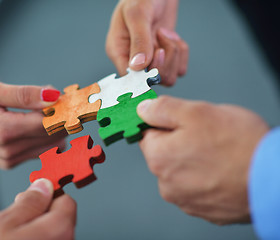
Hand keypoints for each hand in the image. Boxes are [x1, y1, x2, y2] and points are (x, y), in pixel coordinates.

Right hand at [0, 76, 64, 168]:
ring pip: (48, 146)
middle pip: (52, 136)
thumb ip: (23, 94)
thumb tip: (53, 96)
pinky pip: (38, 151)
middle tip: (67, 101)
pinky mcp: (9, 161)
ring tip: (56, 109)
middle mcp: (9, 151)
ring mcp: (9, 159)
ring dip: (57, 128)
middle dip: (63, 118)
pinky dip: (46, 137)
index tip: (72, 98)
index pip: (48, 123)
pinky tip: (43, 122)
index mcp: (4, 131)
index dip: (64, 110)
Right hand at [0, 179, 76, 239]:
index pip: (66, 201)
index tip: (33, 196)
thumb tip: (43, 186)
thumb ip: (29, 202)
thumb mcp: (5, 223)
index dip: (49, 195)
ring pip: (54, 233)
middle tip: (17, 218)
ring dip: (38, 229)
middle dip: (41, 213)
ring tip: (14, 237)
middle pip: (61, 218)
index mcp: (60, 228)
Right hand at [106, 0, 188, 84]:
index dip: (145, 73)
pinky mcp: (166, 58)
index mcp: (119, 52)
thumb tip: (138, 66)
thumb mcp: (137, 14)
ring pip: (167, 78)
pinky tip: (172, 38)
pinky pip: (179, 69)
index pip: (129, 78)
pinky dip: (181, 54)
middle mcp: (133, 60)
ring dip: (173, 56)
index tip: (156, 53)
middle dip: (163, 60)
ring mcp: (151, 61)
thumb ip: (139, 40)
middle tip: (161, 36)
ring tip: (165, 34)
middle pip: (152, 81)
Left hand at [137, 96, 268, 223]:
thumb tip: (143, 109)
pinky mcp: (203, 209)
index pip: (147, 134)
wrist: (274, 180)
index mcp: (158, 157)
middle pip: (165, 153)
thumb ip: (163, 109)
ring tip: (219, 153)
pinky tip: (223, 170)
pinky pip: (198, 187)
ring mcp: (184, 199)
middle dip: (181, 141)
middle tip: (207, 135)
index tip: (178, 121)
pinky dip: (207, 178)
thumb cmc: (239, 146)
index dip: (164, 123)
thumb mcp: (196, 112)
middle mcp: (166, 183)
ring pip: (182, 171)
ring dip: (194, 161)